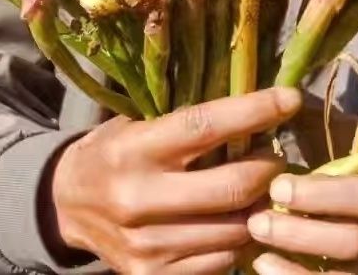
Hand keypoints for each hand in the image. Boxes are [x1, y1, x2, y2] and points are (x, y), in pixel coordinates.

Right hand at [48, 87, 301, 274]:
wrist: (67, 206)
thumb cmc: (114, 151)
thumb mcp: (138, 123)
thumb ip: (187, 122)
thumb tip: (252, 110)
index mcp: (136, 149)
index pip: (206, 126)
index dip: (255, 111)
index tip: (290, 99)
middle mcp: (140, 199)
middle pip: (232, 187)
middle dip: (270, 169)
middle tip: (278, 156)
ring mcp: (147, 246)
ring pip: (234, 229)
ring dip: (261, 206)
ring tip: (262, 188)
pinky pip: (220, 260)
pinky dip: (240, 238)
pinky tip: (238, 219)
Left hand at [248, 120, 357, 274]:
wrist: (335, 217)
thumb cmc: (324, 161)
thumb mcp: (321, 131)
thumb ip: (303, 112)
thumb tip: (274, 98)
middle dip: (325, 194)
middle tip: (278, 189)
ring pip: (355, 245)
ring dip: (302, 235)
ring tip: (258, 223)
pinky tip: (262, 261)